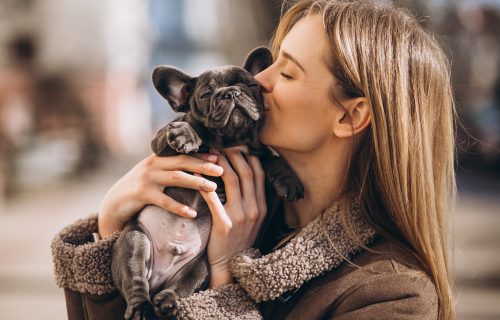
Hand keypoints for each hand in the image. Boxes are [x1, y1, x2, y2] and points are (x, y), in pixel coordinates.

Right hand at [98, 153, 223, 236]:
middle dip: (203, 165)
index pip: (183, 153)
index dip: (201, 155)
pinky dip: (179, 207)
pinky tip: (192, 213)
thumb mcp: (154, 174)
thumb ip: (170, 168)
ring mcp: (146, 178)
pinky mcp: (141, 194)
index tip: (219, 157)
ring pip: (176, 178)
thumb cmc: (140, 189)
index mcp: (158, 158)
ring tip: (212, 187)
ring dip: (196, 182)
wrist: (114, 203)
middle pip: (182, 162)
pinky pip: (164, 201)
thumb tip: (196, 166)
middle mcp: (153, 164)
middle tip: (221, 170)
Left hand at [199, 147, 266, 287]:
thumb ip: (251, 199)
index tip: (238, 145)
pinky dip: (204, 183)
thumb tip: (245, 175)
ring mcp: (241, 216)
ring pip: (232, 180)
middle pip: (246, 172)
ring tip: (209, 153)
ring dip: (220, 164)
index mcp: (262, 206)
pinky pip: (213, 198)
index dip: (249, 156)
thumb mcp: (253, 219)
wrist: (231, 265)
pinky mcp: (224, 224)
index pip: (258, 173)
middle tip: (222, 143)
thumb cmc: (238, 239)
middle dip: (234, 154)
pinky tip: (195, 173)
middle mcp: (254, 208)